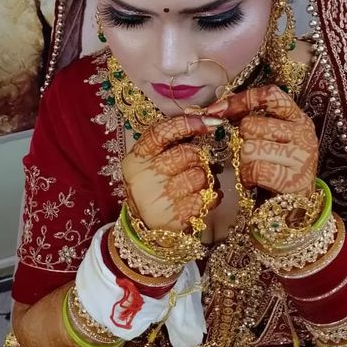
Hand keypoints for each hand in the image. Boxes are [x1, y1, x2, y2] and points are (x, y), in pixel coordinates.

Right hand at [122, 115, 221, 231]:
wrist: (146, 227)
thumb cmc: (154, 186)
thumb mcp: (151, 162)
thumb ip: (171, 141)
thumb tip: (206, 119)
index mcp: (135, 159)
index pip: (160, 133)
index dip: (186, 124)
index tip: (209, 123)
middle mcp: (142, 179)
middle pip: (185, 153)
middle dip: (198, 157)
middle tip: (199, 163)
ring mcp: (158, 200)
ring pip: (200, 175)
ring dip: (206, 177)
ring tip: (198, 182)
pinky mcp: (174, 219)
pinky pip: (207, 197)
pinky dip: (211, 194)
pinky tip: (202, 196)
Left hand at [207, 85, 317, 196]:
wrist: (292, 209)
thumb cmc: (273, 169)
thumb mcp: (269, 139)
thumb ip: (252, 120)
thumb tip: (215, 109)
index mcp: (297, 118)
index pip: (270, 95)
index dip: (241, 100)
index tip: (218, 110)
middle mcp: (304, 134)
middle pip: (250, 125)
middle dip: (241, 142)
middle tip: (250, 156)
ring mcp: (302, 156)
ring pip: (249, 148)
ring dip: (242, 163)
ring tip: (254, 170)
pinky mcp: (295, 180)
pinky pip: (254, 170)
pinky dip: (247, 178)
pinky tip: (254, 182)